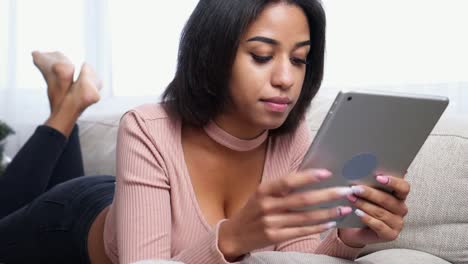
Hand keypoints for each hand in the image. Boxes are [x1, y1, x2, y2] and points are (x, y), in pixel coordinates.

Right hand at [218, 169, 355, 260]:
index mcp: (264, 190)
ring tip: (344, 208)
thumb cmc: (252, 211)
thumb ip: (281, 186)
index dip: (308, 176)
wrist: (234, 234)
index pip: (288, 180)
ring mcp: (271, 223)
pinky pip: (301, 231)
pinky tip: (330, 223)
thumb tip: (309, 175)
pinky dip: (318, 227)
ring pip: (306, 217)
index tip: (327, 173)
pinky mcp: (275, 237)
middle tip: (346, 191)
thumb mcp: (261, 194)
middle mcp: (267, 206)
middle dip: (327, 195)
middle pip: (302, 200)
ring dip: (328, 212)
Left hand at [338, 175, 409, 247]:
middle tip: (355, 188)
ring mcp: (397, 223)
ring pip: (381, 212)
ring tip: (351, 198)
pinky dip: (367, 218)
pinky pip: (379, 225)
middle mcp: (401, 209)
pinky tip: (357, 213)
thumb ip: (369, 181)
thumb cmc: (362, 205)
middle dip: (370, 193)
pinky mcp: (391, 235)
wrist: (354, 228)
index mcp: (399, 196)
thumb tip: (364, 167)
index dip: (393, 182)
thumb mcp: (365, 192)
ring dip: (364, 204)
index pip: (404, 187)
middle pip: (389, 200)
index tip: (378, 177)